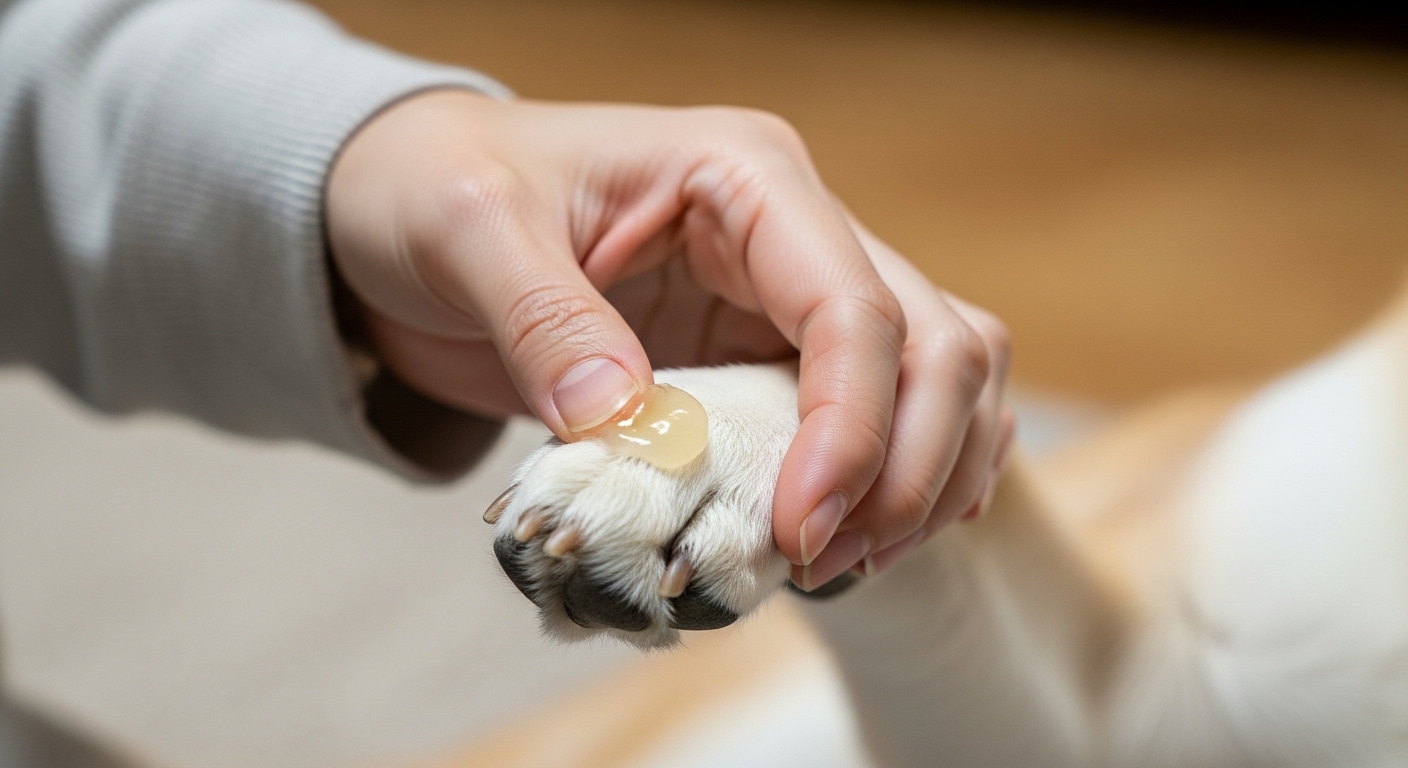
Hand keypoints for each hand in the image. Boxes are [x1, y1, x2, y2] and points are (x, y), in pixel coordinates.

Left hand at [325, 90, 1011, 586]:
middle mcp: (797, 229)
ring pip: (943, 380)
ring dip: (923, 480)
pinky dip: (900, 480)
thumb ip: (546, 321)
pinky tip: (862, 541)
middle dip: (907, 467)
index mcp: (745, 176)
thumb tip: (630, 426)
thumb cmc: (442, 190)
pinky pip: (891, 412)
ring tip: (841, 562)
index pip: (853, 304)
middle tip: (824, 560)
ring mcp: (794, 295)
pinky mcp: (775, 356)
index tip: (798, 531)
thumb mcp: (467, 232)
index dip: (850, 428)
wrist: (413, 208)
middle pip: (935, 345)